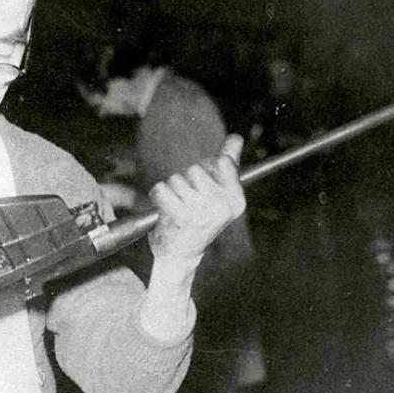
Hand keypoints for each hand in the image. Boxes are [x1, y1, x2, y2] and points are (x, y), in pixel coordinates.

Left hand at [148, 134, 245, 262]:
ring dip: (170, 190)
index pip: (222, 162)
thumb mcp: (218, 193)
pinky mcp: (179, 218)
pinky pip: (161, 189)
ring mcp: (202, 213)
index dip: (206, 168)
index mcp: (235, 199)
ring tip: (176, 207)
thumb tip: (236, 137)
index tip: (203, 186)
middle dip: (185, 180)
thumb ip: (227, 164)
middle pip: (194, 169)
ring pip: (176, 179)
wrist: (180, 255)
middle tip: (186, 201)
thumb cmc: (199, 219)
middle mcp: (222, 207)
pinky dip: (157, 196)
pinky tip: (164, 210)